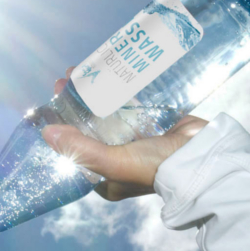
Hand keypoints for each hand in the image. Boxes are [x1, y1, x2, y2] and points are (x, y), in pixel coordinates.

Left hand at [43, 67, 208, 200]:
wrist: (202, 157)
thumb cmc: (156, 167)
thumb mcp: (113, 162)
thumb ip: (81, 148)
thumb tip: (47, 133)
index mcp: (107, 179)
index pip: (76, 150)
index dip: (63, 126)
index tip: (53, 102)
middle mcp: (120, 161)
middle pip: (89, 128)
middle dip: (75, 104)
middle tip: (64, 80)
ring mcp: (137, 142)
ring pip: (107, 114)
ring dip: (92, 93)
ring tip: (81, 71)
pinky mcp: (153, 124)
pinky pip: (128, 106)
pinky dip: (116, 91)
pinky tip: (106, 73)